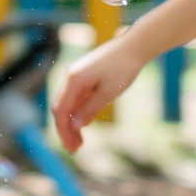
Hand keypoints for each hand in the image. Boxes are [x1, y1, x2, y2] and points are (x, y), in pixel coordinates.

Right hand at [51, 36, 145, 151]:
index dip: (64, 132)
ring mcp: (77, 75)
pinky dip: (78, 111)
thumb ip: (91, 109)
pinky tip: (85, 122)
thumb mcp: (109, 93)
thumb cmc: (124, 68)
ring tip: (81, 140)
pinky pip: (76, 96)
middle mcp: (71, 77)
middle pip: (61, 108)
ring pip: (68, 103)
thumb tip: (76, 125)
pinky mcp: (84, 74)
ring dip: (72, 122)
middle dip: (66, 130)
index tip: (71, 149)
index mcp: (74, 80)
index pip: (61, 111)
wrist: (134, 46)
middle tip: (76, 149)